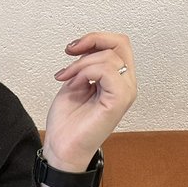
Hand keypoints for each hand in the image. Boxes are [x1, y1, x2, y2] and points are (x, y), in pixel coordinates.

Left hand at [42, 32, 137, 172]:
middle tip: (68, 54)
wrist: (61, 147)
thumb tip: (86, 50)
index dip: (95, 39)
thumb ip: (85, 66)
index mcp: (118, 79)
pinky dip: (86, 72)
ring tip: (66, 78)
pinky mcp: (119, 101)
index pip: (118, 44)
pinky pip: (107, 71)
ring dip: (81, 63)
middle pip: (120, 43)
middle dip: (91, 42)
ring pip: (110, 57)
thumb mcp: (75, 83)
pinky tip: (75, 85)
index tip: (71, 49)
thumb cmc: (68, 122)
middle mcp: (126, 84)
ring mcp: (126, 92)